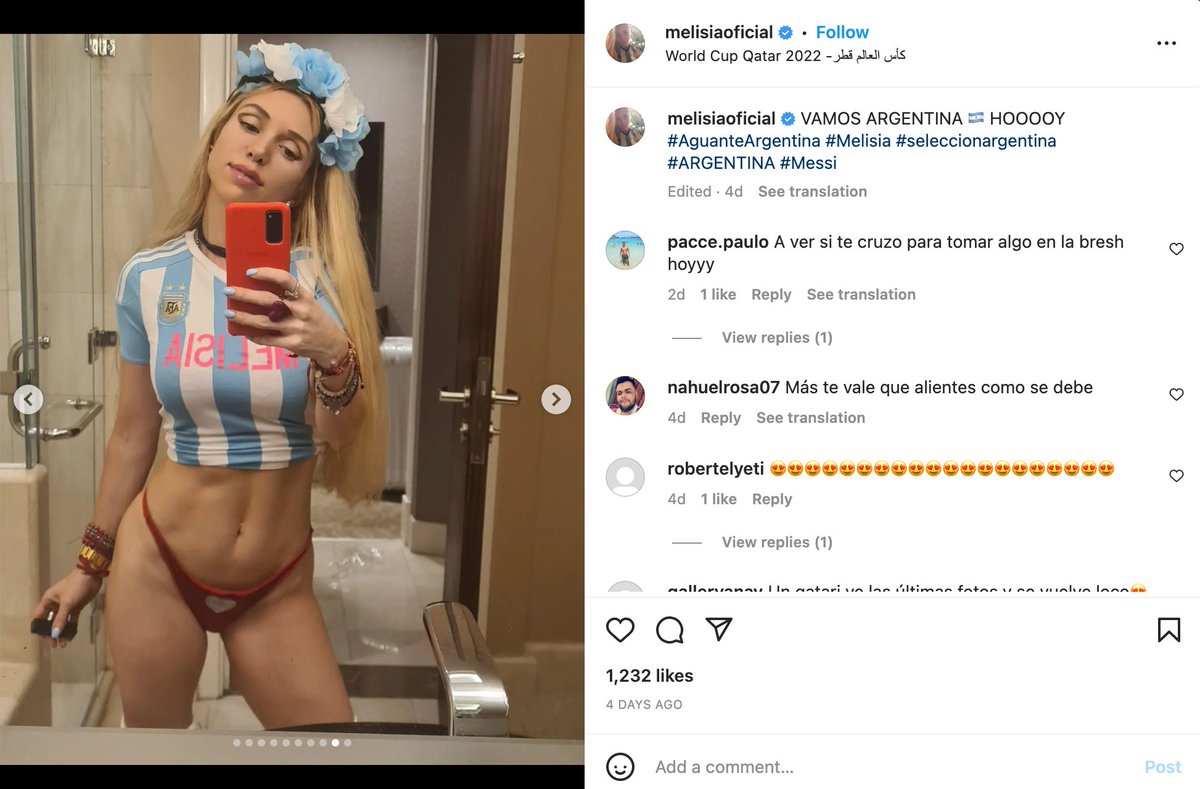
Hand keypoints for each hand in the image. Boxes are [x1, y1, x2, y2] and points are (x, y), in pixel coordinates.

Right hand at [32, 568, 103, 648]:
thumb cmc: (75, 586)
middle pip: (50, 621)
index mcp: (47, 600)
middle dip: (51, 633)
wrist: (92, 576)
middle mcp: (54, 604)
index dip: (38, 627)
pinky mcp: (76, 607)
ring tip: (62, 645)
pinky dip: (71, 628)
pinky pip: (71, 620)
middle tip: (53, 644)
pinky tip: (71, 637)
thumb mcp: (67, 603)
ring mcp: (66, 606)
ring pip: (61, 622)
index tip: (41, 638)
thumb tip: (54, 634)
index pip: (38, 616)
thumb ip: (60, 619)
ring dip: (61, 633)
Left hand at [223, 268, 347, 362]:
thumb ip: (289, 296)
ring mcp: (296, 329)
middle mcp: (301, 311)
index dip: (267, 274)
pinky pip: (268, 339)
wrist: (333, 345)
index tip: (250, 272)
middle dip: (246, 295)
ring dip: (243, 317)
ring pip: (263, 322)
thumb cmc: (316, 319)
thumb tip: (260, 287)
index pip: (285, 280)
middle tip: (229, 291)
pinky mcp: (292, 344)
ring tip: (229, 313)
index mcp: (305, 297)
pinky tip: (244, 332)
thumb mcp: (308, 303)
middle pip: (269, 300)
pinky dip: (254, 336)